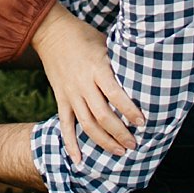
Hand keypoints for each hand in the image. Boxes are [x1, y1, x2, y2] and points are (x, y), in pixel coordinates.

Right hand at [30, 2, 142, 166]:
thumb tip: (142, 76)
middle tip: (134, 144)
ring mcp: (70, 93)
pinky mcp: (60, 98)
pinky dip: (70, 143)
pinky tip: (78, 160)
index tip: (142, 123)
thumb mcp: (106, 43)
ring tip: (119, 152)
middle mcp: (83, 83)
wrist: (51, 31)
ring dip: (103, 141)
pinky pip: (65, 124)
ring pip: (86, 124)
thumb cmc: (84, 35)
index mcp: (96, 68)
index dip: (129, 110)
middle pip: (102, 115)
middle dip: (120, 133)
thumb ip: (119, 63)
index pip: (115, 94)